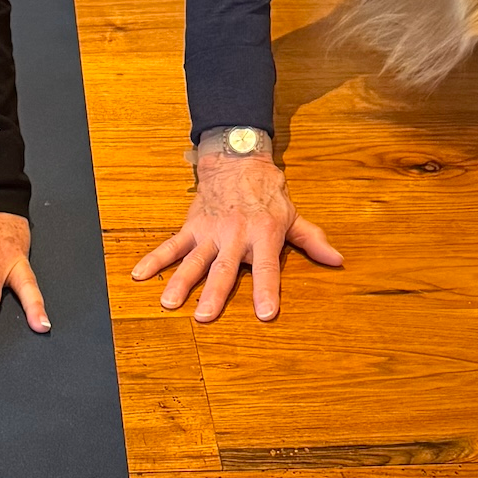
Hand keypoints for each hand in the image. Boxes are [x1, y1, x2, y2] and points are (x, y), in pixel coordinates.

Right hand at [131, 147, 342, 320]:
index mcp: (263, 235)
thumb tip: (337, 260)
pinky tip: (139, 275)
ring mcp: (210, 232)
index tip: (266, 314)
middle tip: (204, 317)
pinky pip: (171, 245)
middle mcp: (235, 236)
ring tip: (168, 302)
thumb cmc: (267, 193)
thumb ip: (311, 240)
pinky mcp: (192, 226)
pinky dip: (155, 259)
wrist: (237, 159)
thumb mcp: (293, 215)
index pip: (267, 269)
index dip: (267, 291)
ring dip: (180, 282)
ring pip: (194, 260)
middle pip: (224, 269)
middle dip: (214, 293)